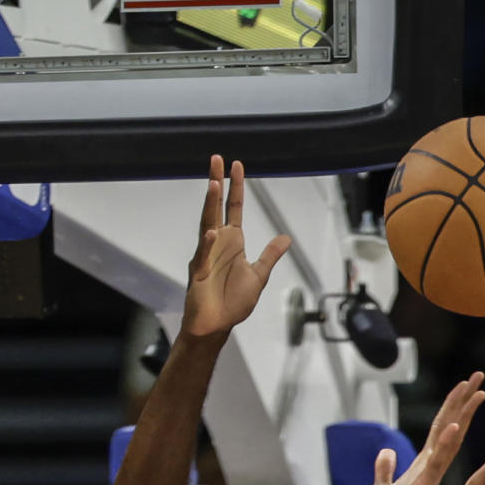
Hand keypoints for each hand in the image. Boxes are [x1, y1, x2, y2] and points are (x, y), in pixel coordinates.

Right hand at [181, 155, 290, 338]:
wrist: (216, 325)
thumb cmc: (233, 302)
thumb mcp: (258, 276)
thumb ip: (269, 256)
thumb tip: (286, 238)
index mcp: (233, 242)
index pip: (234, 208)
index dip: (237, 187)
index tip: (237, 165)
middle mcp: (218, 243)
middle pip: (217, 207)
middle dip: (217, 183)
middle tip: (216, 159)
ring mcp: (206, 255)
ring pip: (207, 224)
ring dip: (210, 204)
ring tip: (214, 184)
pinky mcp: (199, 272)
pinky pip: (203, 255)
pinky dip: (207, 244)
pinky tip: (212, 232)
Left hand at [353, 373, 484, 484]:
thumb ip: (385, 470)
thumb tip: (386, 452)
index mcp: (420, 468)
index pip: (440, 431)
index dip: (451, 407)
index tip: (465, 386)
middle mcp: (428, 470)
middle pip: (449, 428)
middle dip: (463, 401)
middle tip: (479, 376)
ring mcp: (427, 479)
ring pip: (449, 441)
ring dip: (462, 415)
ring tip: (478, 391)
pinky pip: (435, 463)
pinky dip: (446, 445)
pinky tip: (455, 426)